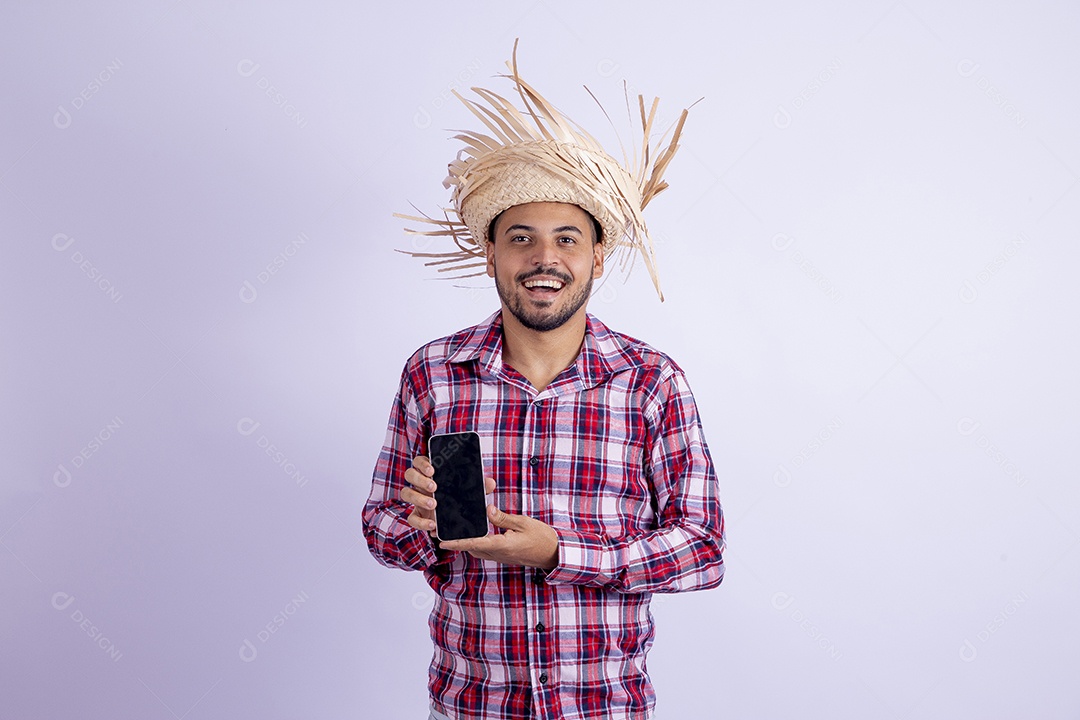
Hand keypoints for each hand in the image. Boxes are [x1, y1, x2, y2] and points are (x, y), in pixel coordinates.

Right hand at [400, 456, 494, 536]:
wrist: (457, 518)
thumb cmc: (461, 496)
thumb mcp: (470, 490)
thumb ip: (479, 486)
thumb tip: (490, 483)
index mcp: (430, 472)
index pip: (419, 461)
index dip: (423, 464)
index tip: (433, 470)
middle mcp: (420, 483)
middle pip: (410, 474)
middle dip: (420, 480)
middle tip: (434, 487)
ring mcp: (416, 498)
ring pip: (406, 493)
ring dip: (418, 498)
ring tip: (434, 505)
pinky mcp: (417, 515)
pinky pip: (411, 518)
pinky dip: (420, 522)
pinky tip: (432, 525)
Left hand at [440, 505, 559, 569]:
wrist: (553, 554)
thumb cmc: (541, 537)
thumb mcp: (523, 523)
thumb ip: (503, 518)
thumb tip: (487, 509)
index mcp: (502, 545)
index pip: (474, 543)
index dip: (456, 542)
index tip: (442, 541)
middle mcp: (498, 554)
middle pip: (471, 547)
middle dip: (456, 540)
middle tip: (443, 531)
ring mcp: (500, 557)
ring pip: (476, 550)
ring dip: (465, 542)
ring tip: (454, 531)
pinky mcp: (502, 557)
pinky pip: (484, 551)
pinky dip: (475, 543)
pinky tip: (474, 533)